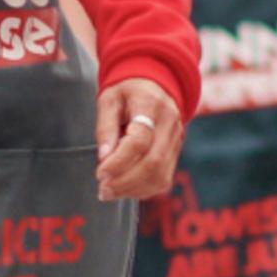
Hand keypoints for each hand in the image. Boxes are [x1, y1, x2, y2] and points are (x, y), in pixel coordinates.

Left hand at [96, 79, 183, 205]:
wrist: (154, 84)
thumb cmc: (127, 91)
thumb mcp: (109, 99)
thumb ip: (105, 127)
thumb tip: (104, 157)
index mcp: (151, 105)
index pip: (140, 140)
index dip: (119, 161)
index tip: (100, 172)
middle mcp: (169, 124)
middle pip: (153, 162)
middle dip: (125, 182)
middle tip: (103, 189)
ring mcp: (176, 140)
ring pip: (161, 175)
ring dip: (133, 189)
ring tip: (110, 192)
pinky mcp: (176, 152)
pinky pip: (164, 179)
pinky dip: (144, 190)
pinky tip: (125, 189)